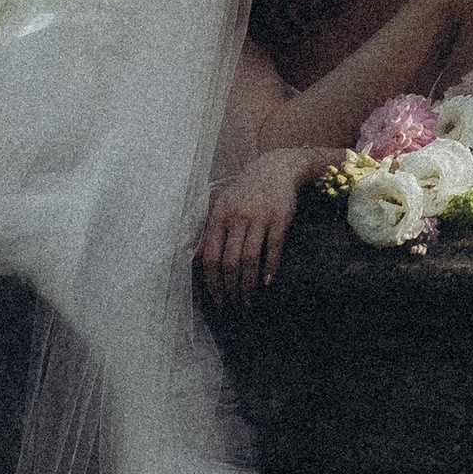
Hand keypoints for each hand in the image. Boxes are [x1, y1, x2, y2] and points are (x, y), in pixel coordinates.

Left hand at [197, 147, 317, 307]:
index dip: (213, 283)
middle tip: (235, 305)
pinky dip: (270, 268)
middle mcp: (237, 217)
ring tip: (249, 300)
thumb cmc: (244, 193)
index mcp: (219, 217)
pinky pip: (274, 248)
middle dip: (231, 289)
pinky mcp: (280, 218)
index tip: (217, 300)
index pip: (212, 257)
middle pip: (230, 262)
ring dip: (249, 285)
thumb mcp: (222, 208)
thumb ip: (208, 235)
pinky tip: (267, 283)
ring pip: (250, 259)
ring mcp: (259, 217)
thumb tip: (192, 262)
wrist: (275, 168)